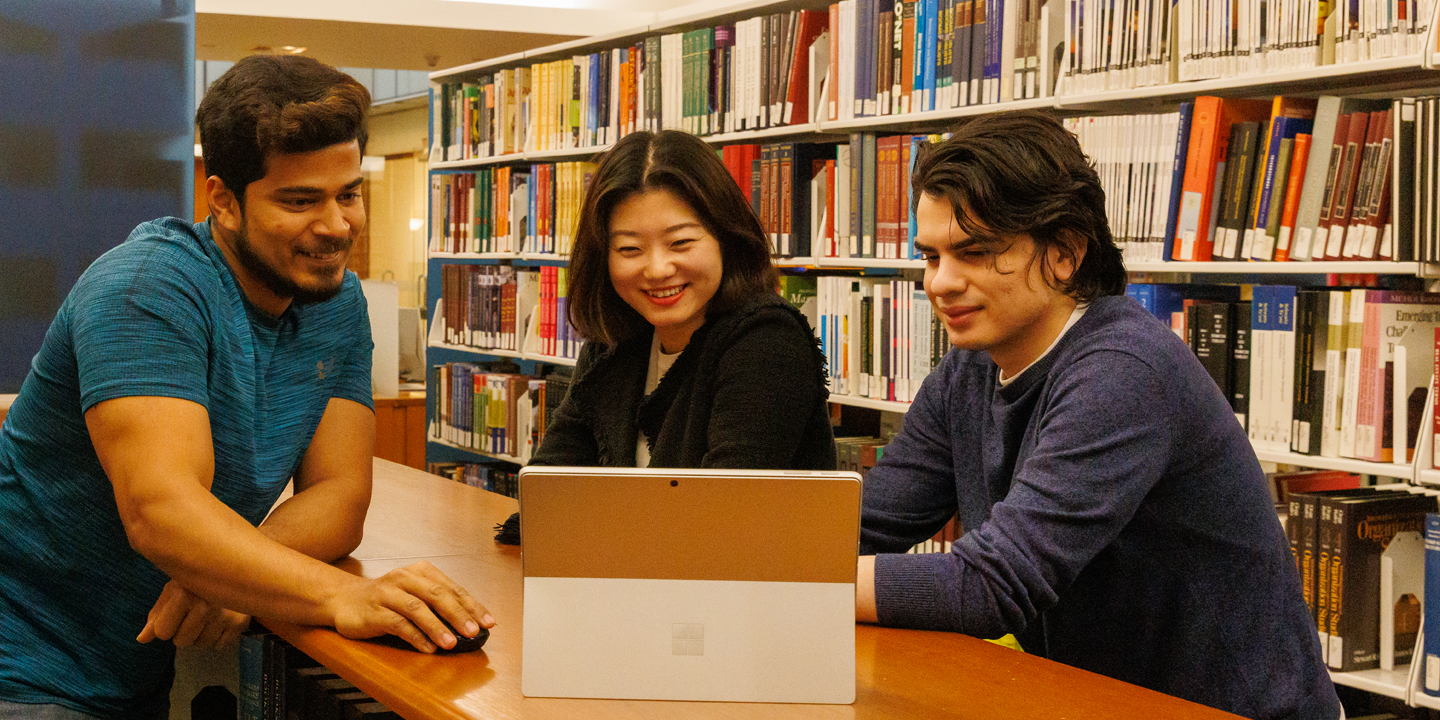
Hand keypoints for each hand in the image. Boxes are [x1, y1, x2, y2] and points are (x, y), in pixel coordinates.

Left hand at [138, 580, 250, 646]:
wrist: (233, 566)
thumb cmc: (196, 582)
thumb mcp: (172, 592)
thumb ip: (155, 616)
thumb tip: (141, 640)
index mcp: (183, 594)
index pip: (162, 633)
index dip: (167, 625)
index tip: (177, 610)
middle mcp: (205, 605)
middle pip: (182, 641)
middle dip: (184, 632)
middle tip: (193, 614)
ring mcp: (225, 614)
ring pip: (201, 644)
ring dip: (202, 635)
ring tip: (208, 616)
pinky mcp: (241, 622)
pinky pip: (220, 645)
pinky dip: (219, 637)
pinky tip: (221, 621)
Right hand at [328, 561, 493, 652]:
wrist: (345, 599)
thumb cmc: (388, 599)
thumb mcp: (415, 594)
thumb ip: (439, 605)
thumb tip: (470, 624)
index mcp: (421, 571)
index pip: (452, 588)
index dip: (472, 606)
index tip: (489, 622)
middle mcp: (405, 578)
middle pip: (437, 595)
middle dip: (458, 614)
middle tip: (474, 631)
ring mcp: (388, 593)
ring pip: (417, 609)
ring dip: (437, 626)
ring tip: (452, 643)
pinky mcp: (374, 611)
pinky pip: (398, 623)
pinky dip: (415, 636)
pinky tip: (428, 647)